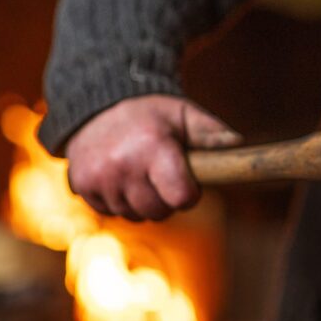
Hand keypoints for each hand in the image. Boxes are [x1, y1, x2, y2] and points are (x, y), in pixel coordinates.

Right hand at [65, 94, 241, 220]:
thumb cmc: (151, 114)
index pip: (181, 198)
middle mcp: (122, 165)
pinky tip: (120, 177)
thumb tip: (239, 144)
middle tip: (162, 174)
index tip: (187, 182)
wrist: (96, 104)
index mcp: (153, 147)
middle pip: (158, 212)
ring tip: (139, 172)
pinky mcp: (81, 185)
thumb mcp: (183, 114)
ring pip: (134, 215)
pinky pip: (111, 212)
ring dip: (141, 201)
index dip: (189, 194)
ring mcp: (98, 177)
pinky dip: (119, 201)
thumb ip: (211, 132)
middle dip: (166, 198)